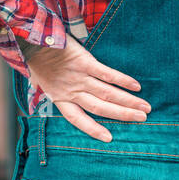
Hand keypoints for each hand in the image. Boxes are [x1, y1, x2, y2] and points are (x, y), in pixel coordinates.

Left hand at [23, 40, 149, 141]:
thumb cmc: (39, 61)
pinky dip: (122, 80)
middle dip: (122, 115)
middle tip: (142, 119)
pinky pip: (106, 74)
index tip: (109, 139)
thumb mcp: (44, 82)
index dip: (92, 129)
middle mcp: (71, 90)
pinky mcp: (84, 62)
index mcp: (59, 98)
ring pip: (107, 93)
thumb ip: (58, 91)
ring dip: (128, 101)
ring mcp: (78, 77)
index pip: (77, 119)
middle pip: (99, 107)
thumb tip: (68, 97)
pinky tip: (136, 86)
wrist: (33, 40)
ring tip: (144, 107)